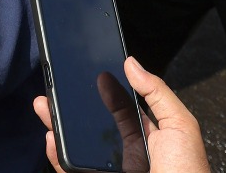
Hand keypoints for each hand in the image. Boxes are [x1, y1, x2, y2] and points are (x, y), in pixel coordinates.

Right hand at [35, 57, 208, 172]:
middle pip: (91, 123)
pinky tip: (52, 139)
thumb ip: (157, 93)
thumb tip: (132, 64)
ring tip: (46, 106)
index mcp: (145, 135)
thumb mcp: (180, 126)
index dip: (101, 89)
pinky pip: (70, 167)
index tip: (87, 71)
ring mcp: (108, 167)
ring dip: (57, 124)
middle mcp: (124, 151)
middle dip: (71, 104)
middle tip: (55, 86)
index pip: (118, 106)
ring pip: (75, 143)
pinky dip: (57, 155)